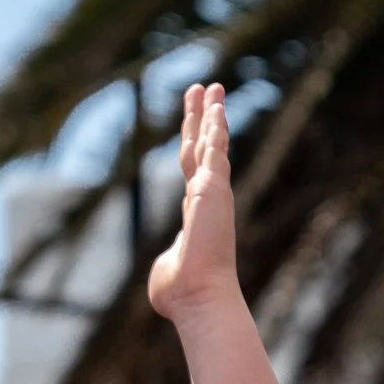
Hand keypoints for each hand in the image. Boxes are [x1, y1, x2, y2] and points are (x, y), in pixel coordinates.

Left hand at [146, 81, 241, 327]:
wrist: (199, 295)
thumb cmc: (181, 291)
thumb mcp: (166, 269)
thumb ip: (167, 258)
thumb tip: (168, 265)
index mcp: (195, 212)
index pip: (192, 170)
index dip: (192, 145)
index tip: (194, 126)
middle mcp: (206, 197)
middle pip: (200, 148)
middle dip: (200, 119)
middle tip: (202, 91)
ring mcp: (212, 191)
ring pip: (210, 143)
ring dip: (209, 113)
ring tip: (210, 87)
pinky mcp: (215, 187)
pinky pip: (215, 149)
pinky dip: (216, 125)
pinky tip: (215, 105)